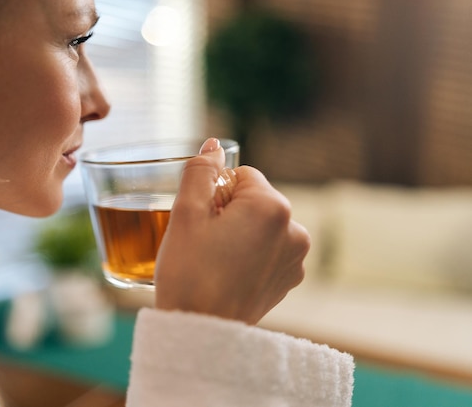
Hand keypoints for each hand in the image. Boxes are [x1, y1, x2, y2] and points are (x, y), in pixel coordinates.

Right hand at [154, 138, 309, 324]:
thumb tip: (214, 146)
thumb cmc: (189, 274)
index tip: (200, 221)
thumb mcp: (185, 215)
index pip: (242, 176)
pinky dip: (249, 254)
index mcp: (272, 207)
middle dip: (228, 212)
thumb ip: (200, 172)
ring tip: (215, 261)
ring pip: (260, 225)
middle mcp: (295, 230)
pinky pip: (268, 250)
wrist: (201, 334)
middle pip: (254, 200)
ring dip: (239, 232)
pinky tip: (227, 275)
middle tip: (203, 243)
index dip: (214, 193)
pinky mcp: (289, 279)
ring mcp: (296, 258)